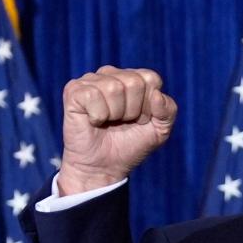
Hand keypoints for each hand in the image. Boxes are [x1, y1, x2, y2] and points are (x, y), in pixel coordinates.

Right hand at [59, 65, 176, 194]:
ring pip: (113, 88)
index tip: (141, 120)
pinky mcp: (73, 91)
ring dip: (115, 114)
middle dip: (133, 110)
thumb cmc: (130, 146)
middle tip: (123, 123)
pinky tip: (93, 121)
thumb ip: (168, 111)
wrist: (104, 168)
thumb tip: (157, 94)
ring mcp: (91, 81)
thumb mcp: (160, 131)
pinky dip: (97, 115)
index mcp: (134, 78)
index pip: (151, 78)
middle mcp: (112, 74)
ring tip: (108, 122)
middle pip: (134, 82)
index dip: (149, 105)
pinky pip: (92, 95)